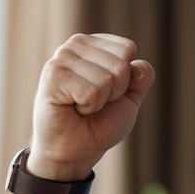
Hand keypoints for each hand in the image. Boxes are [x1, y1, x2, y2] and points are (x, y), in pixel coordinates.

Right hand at [28, 33, 156, 180]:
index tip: (108, 92)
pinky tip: (73, 107)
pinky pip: (91, 91)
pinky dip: (88, 107)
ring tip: (83, 106)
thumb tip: (138, 66)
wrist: (77, 149)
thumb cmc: (100, 121)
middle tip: (94, 102)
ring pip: (107, 78)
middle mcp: (75, 45)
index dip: (127, 78)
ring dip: (100, 101)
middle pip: (120, 64)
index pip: (128, 49)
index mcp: (93, 43)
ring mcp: (61, 59)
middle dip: (115, 92)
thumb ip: (142, 76)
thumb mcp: (130, 97)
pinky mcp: (52, 76)